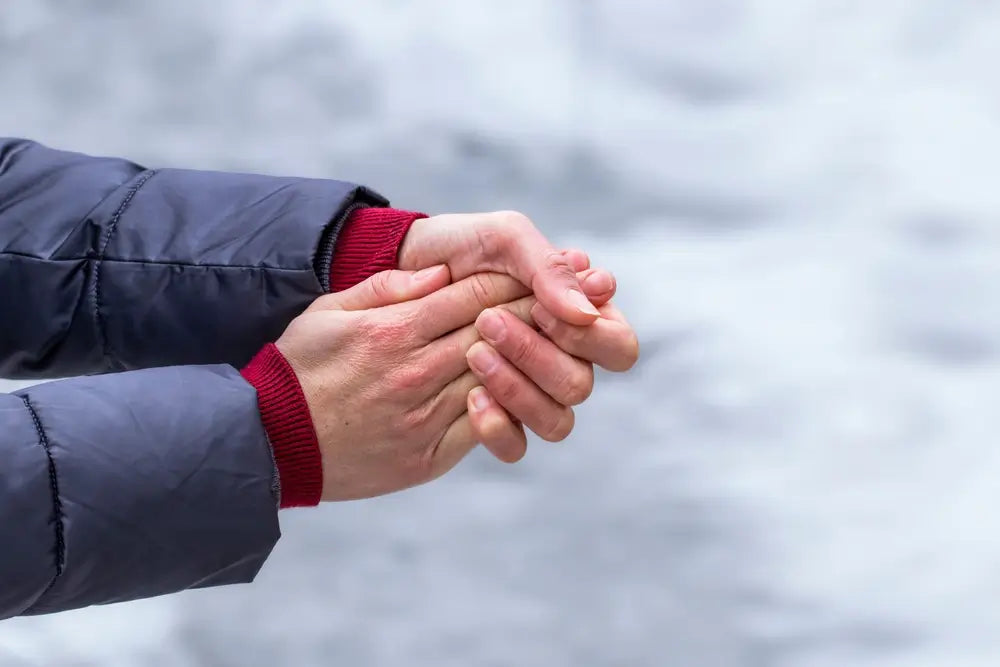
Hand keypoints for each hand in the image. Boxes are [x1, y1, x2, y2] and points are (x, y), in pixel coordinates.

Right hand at [276, 266, 551, 499]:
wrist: (271, 443)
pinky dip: (510, 406)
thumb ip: (386, 288)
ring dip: (533, 357)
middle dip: (535, 311)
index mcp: (393, 331)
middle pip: (494, 331)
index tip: (536, 271)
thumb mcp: (328, 311)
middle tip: (569, 299)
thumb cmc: (299, 368)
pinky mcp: (429, 455)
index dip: (510, 280)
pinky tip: (527, 390)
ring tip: (560, 340)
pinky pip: (484, 427)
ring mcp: (425, 416)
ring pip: (498, 378)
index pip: (470, 295)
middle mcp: (415, 371)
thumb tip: (440, 272)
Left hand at [398, 210, 638, 448]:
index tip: (540, 307)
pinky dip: (497, 426)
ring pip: (556, 420)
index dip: (588, 336)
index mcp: (580, 317)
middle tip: (489, 322)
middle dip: (536, 355)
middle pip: (582, 385)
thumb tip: (587, 310)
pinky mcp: (497, 418)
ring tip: (475, 354)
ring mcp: (531, 393)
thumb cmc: (459, 248)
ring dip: (516, 388)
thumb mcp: (504, 238)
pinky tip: (471, 397)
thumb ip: (549, 268)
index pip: (618, 347)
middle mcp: (564, 360)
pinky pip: (516, 447)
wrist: (400, 270)